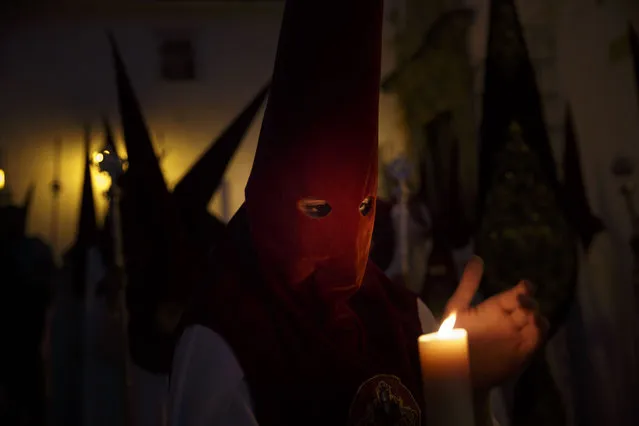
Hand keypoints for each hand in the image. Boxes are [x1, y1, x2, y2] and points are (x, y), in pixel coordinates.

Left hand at [444, 256, 548, 390]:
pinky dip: (539, 333)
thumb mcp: (457, 308)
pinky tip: (533, 327)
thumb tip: (477, 258)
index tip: (526, 285)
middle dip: (529, 302)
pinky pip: (536, 341)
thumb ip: (468, 284)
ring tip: (529, 314)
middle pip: (529, 307)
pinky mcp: (521, 353)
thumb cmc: (451, 338)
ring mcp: (516, 337)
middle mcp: (509, 321)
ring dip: (537, 317)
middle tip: (522, 300)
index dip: (525, 288)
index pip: (516, 294)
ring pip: (537, 323)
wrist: (451, 368)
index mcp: (496, 308)